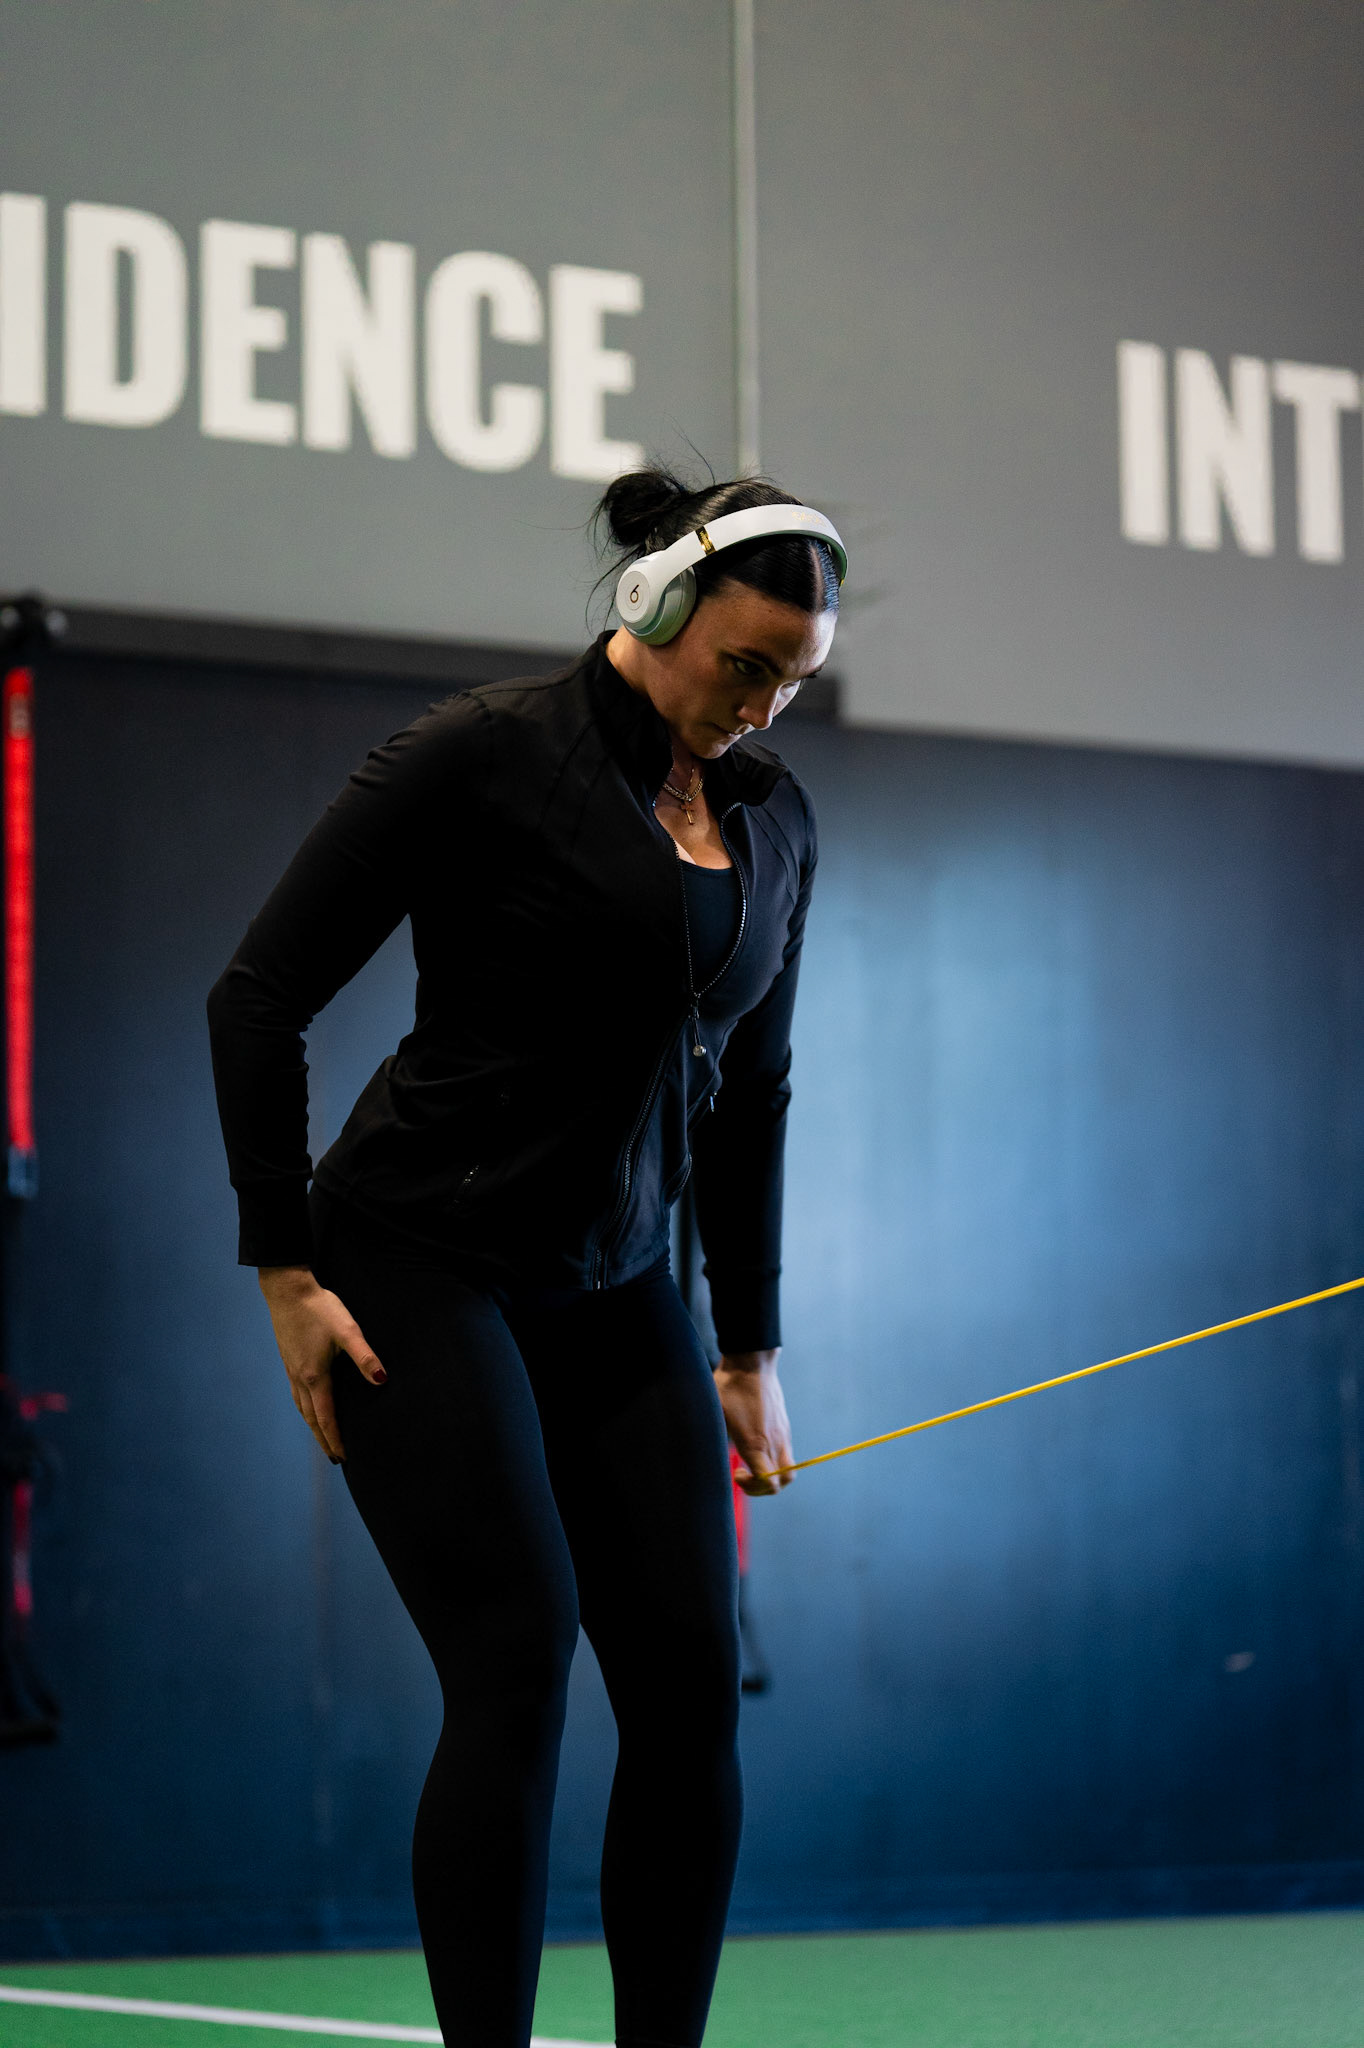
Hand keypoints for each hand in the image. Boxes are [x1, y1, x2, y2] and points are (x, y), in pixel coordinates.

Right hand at [257, 1265, 386, 1462]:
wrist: (288, 1290)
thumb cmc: (320, 1309)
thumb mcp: (348, 1331)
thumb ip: (365, 1356)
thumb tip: (381, 1381)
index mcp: (315, 1377)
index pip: (326, 1418)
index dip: (335, 1439)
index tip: (342, 1458)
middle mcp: (300, 1378)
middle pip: (312, 1418)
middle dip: (323, 1439)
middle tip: (334, 1458)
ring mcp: (292, 1369)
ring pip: (302, 1407)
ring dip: (313, 1425)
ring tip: (323, 1437)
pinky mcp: (289, 1359)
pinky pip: (297, 1393)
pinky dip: (306, 1408)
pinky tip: (310, 1403)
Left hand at [713, 1349, 793, 1494]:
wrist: (752, 1362)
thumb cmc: (729, 1387)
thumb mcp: (714, 1414)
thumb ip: (714, 1439)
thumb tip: (705, 1454)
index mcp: (755, 1443)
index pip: (768, 1483)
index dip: (753, 1489)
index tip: (736, 1474)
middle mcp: (773, 1441)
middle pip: (783, 1481)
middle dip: (764, 1487)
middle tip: (745, 1474)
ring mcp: (782, 1433)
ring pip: (788, 1468)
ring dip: (771, 1473)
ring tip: (751, 1462)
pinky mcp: (784, 1425)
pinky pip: (785, 1452)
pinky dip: (773, 1459)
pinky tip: (754, 1445)